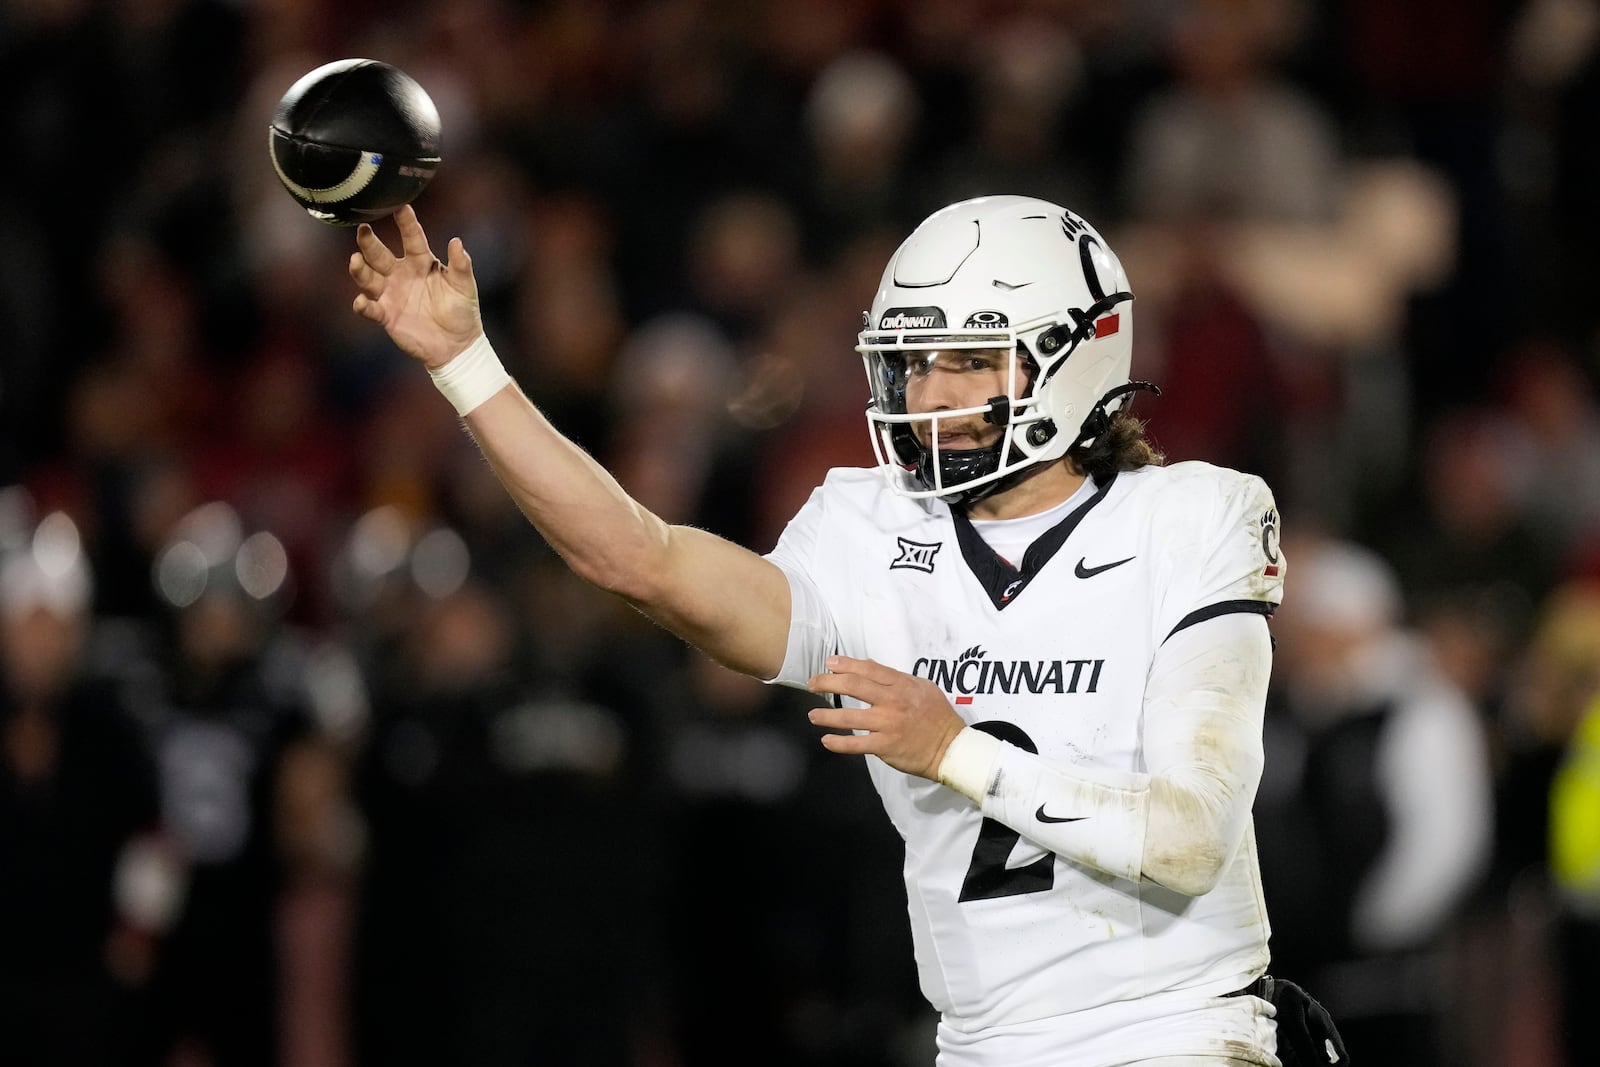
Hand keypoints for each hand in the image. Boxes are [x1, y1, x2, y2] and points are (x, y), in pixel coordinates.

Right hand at [349, 204, 483, 369]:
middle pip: (380, 255)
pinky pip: (371, 309)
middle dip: (370, 243)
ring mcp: (391, 294)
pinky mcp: (386, 316)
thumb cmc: (462, 311)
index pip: (412, 238)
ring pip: (369, 278)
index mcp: (421, 262)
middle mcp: (401, 274)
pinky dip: (364, 306)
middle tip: (363, 229)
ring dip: (360, 270)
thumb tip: (456, 242)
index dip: (406, 222)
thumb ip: (460, 265)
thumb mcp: (464, 286)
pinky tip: (362, 302)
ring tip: (355, 261)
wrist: (457, 346)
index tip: (400, 206)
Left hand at [806, 656, 965, 779]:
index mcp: (901, 685)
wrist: (950, 747)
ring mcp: (887, 725)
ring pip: (849, 717)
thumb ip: (895, 677)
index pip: (868, 669)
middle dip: (828, 683)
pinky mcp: (885, 746)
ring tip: (812, 715)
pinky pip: (856, 744)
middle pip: (853, 687)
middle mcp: (892, 702)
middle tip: (813, 684)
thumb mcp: (922, 687)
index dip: (846, 664)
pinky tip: (826, 740)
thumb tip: (869, 666)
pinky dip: (838, 743)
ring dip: (827, 715)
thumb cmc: (937, 715)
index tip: (829, 663)